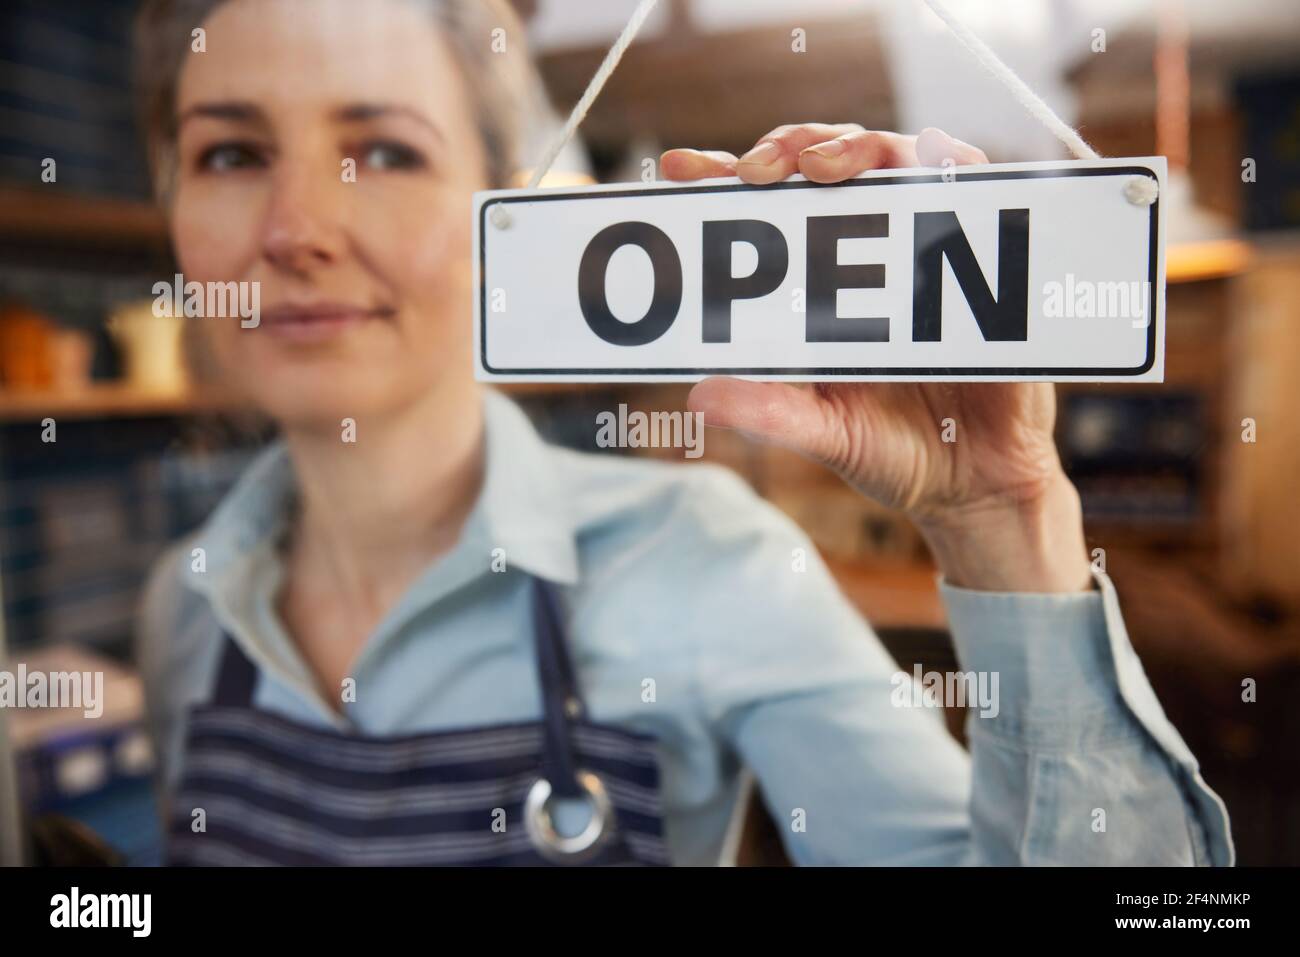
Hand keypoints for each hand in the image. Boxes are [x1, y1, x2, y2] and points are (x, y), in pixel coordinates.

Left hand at [661, 125, 1091, 592]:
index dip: (719, 179)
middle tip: (756, 171)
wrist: (984, 486)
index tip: (677, 168)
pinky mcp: (987, 254)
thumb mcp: (828, 437)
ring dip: (857, 147)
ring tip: (823, 167)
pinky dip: (950, 163)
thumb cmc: (898, 457)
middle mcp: (866, 258)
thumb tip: (699, 396)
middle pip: (823, 165)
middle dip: (786, 150)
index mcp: (815, 291)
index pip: (761, 216)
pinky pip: (973, 189)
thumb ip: (771, 414)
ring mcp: (925, 248)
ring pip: (893, 161)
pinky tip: (928, 159)